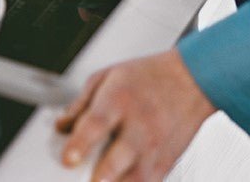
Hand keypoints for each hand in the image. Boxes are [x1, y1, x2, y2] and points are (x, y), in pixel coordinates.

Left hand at [55, 50, 215, 181]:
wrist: (188, 80)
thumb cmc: (145, 77)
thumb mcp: (106, 77)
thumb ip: (80, 104)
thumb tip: (61, 126)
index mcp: (119, 100)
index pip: (96, 125)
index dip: (80, 144)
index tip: (67, 159)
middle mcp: (139, 126)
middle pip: (118, 159)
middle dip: (99, 177)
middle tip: (85, 179)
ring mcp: (155, 148)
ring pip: (136, 181)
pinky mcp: (166, 164)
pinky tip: (120, 181)